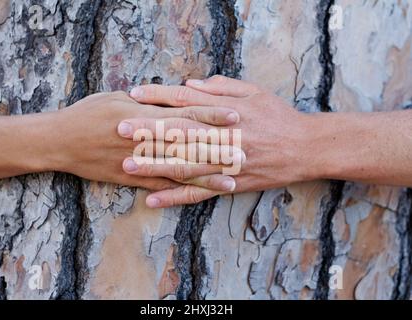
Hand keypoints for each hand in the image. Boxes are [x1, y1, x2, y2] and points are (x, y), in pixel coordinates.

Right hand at [52, 91, 240, 192]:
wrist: (60, 141)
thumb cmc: (89, 113)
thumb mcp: (118, 98)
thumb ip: (149, 102)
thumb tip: (176, 98)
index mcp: (145, 117)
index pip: (186, 115)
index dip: (212, 116)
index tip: (235, 116)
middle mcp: (145, 141)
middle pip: (188, 146)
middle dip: (217, 149)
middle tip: (245, 153)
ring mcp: (139, 163)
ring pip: (178, 170)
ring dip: (206, 176)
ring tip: (230, 181)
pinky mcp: (131, 180)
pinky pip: (159, 187)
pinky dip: (179, 192)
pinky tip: (197, 196)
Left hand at [119, 76, 314, 206]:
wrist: (305, 148)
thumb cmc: (278, 116)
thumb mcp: (255, 92)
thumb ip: (221, 87)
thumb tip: (190, 84)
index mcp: (227, 112)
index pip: (187, 102)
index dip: (159, 97)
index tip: (134, 95)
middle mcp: (224, 137)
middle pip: (181, 133)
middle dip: (149, 130)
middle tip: (119, 128)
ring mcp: (225, 164)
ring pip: (185, 165)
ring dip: (155, 166)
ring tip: (127, 165)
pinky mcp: (230, 185)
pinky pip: (198, 193)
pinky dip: (175, 197)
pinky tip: (152, 199)